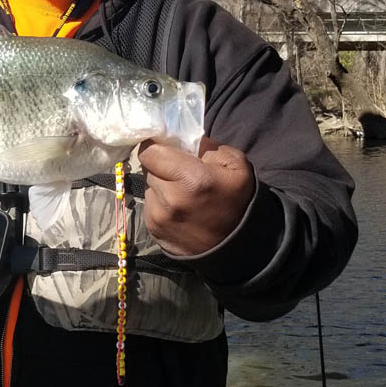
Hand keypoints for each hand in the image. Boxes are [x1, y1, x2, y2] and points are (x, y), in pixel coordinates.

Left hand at [138, 135, 254, 256]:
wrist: (235, 247)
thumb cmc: (237, 202)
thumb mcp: (235, 165)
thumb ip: (207, 146)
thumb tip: (183, 139)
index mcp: (190, 179)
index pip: (149, 151)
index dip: (156, 146)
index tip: (166, 148)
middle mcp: (169, 199)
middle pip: (148, 168)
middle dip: (161, 166)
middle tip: (179, 172)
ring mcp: (158, 217)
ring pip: (147, 188)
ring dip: (160, 186)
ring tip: (181, 193)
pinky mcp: (153, 230)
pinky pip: (150, 206)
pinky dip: (159, 204)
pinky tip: (178, 210)